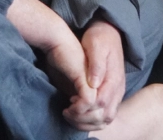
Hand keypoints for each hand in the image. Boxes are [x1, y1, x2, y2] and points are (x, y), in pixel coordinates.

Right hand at [6, 0, 97, 125]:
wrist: (57, 39)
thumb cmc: (62, 57)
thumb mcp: (71, 81)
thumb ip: (77, 95)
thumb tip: (76, 114)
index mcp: (101, 85)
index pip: (105, 115)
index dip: (91, 123)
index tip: (76, 119)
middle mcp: (102, 84)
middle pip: (105, 117)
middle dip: (87, 124)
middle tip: (72, 120)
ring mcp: (95, 81)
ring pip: (99, 112)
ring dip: (82, 118)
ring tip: (68, 113)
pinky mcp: (86, 78)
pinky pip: (89, 102)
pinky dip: (79, 109)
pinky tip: (68, 106)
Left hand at [63, 19, 124, 130]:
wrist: (109, 32)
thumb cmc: (99, 37)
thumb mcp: (96, 44)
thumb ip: (96, 63)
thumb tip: (93, 83)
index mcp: (114, 78)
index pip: (101, 102)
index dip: (85, 107)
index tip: (69, 103)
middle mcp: (118, 89)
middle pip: (105, 115)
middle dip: (85, 119)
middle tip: (67, 113)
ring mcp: (117, 93)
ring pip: (107, 118)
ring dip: (89, 122)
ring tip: (71, 114)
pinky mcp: (113, 93)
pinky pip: (106, 114)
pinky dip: (93, 118)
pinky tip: (79, 112)